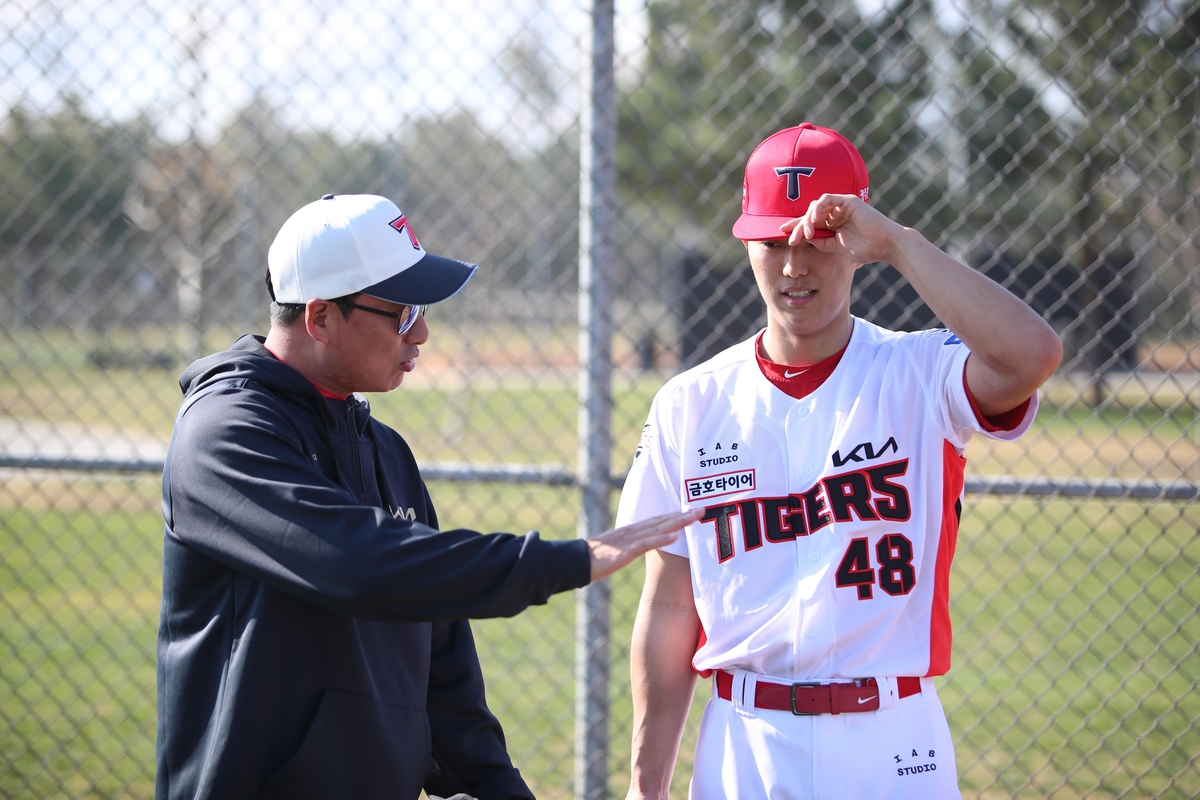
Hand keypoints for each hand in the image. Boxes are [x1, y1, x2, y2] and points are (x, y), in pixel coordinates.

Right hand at [586, 509, 702, 581]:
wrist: (576, 561)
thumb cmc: (596, 556)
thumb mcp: (618, 549)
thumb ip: (632, 545)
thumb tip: (643, 546)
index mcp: (633, 530)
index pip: (659, 520)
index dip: (677, 514)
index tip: (693, 510)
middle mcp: (634, 531)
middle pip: (663, 520)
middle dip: (683, 515)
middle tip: (703, 507)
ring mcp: (630, 540)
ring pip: (658, 528)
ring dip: (678, 522)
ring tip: (694, 517)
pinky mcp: (625, 551)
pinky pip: (645, 544)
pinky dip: (661, 539)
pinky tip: (674, 537)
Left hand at [781, 192, 908, 265]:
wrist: (885, 246)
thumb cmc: (865, 249)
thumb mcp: (836, 247)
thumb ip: (820, 241)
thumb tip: (803, 237)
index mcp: (833, 224)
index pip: (810, 223)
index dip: (796, 227)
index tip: (782, 234)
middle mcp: (836, 213)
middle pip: (809, 215)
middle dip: (799, 227)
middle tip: (792, 239)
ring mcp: (841, 206)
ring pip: (815, 207)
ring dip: (807, 220)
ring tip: (806, 234)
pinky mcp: (847, 200)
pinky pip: (826, 199)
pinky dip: (817, 208)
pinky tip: (813, 219)